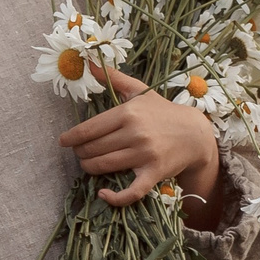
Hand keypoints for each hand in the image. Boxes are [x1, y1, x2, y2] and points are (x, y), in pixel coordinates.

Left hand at [59, 63, 221, 207]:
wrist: (195, 133)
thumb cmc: (161, 111)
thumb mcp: (138, 90)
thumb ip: (113, 77)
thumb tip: (89, 61)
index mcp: (128, 113)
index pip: (89, 129)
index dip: (71, 138)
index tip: (64, 141)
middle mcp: (135, 133)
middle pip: (93, 149)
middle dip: (80, 153)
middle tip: (79, 153)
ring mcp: (145, 155)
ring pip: (104, 166)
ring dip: (89, 168)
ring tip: (88, 164)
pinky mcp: (154, 173)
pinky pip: (131, 191)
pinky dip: (115, 197)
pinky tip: (103, 194)